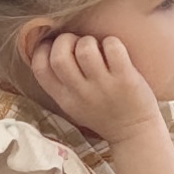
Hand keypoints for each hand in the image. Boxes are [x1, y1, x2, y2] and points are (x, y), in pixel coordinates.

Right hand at [26, 30, 166, 145]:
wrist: (134, 133)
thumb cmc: (103, 114)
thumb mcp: (74, 105)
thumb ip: (62, 84)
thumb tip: (51, 47)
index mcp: (64, 98)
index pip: (40, 69)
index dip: (41, 50)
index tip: (52, 46)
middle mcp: (81, 93)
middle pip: (59, 56)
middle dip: (65, 40)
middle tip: (78, 44)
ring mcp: (103, 86)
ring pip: (85, 49)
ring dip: (90, 41)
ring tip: (98, 50)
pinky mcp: (125, 79)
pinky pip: (113, 48)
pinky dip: (112, 43)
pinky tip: (115, 51)